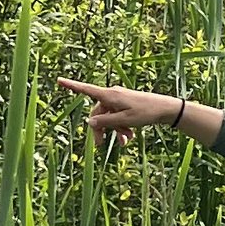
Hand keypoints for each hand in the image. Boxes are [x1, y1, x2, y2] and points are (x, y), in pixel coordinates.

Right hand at [60, 78, 219, 145]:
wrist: (166, 109)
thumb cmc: (146, 113)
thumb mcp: (124, 121)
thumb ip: (105, 121)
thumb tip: (90, 121)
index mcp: (110, 95)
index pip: (86, 90)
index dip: (71, 86)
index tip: (58, 79)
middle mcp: (112, 95)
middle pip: (97, 113)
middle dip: (100, 129)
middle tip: (100, 145)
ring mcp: (119, 100)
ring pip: (108, 117)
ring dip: (114, 130)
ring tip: (125, 141)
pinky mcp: (126, 105)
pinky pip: (117, 117)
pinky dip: (121, 127)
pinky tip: (128, 138)